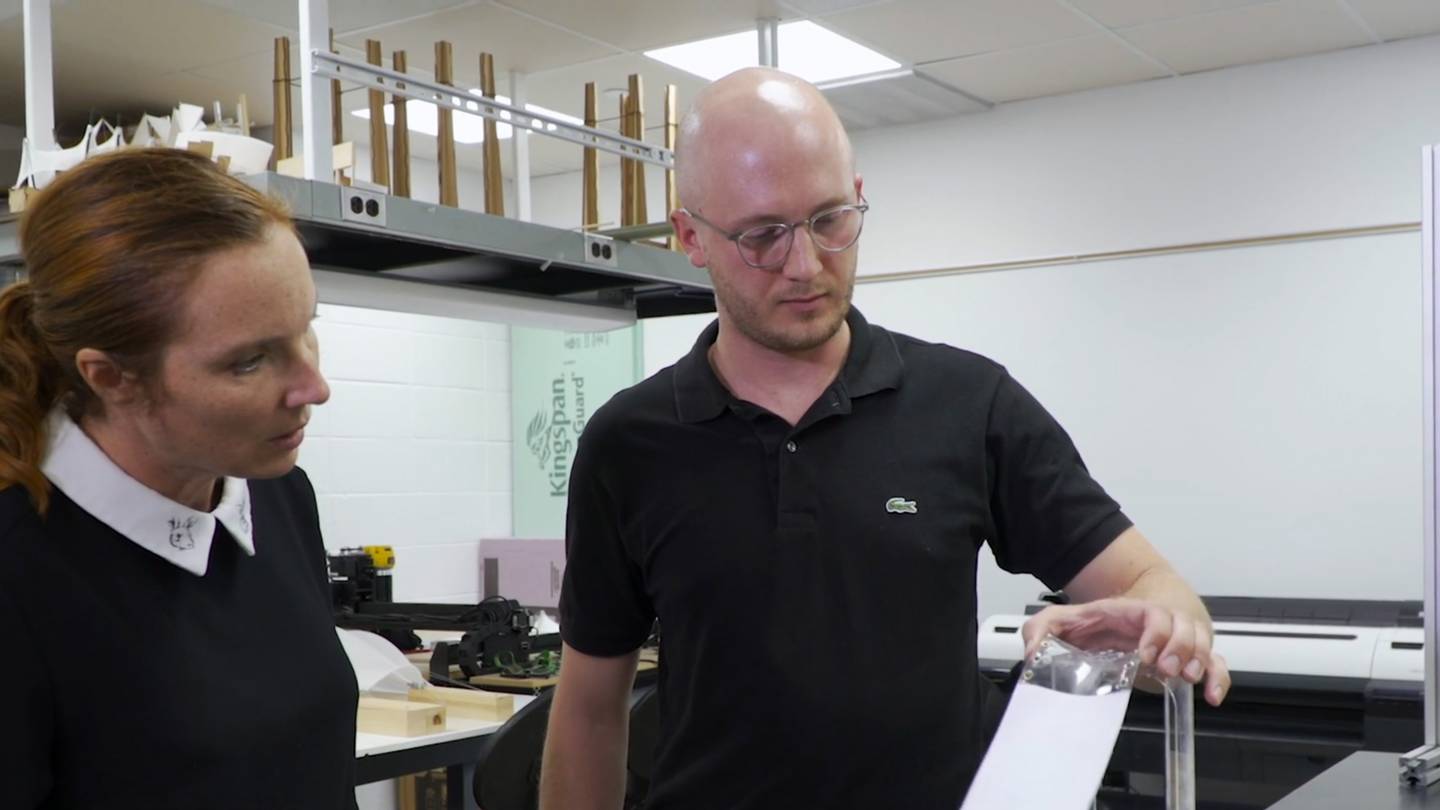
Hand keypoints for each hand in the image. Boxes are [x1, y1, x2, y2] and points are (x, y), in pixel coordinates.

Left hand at [1021, 597, 1230, 706]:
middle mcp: (1160, 623)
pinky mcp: (1185, 660)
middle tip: (1165, 670)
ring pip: (1204, 642)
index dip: (1156, 634)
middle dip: (1181, 649)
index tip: (1144, 656)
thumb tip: (1031, 652)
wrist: (1111, 619)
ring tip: (1185, 679)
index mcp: (1132, 613)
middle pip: (1186, 627)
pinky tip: (1211, 696)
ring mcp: (1176, 640)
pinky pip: (1216, 663)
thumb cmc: (1090, 622)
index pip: (1155, 614)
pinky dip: (1219, 678)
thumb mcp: (1059, 621)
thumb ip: (1040, 630)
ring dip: (1200, 661)